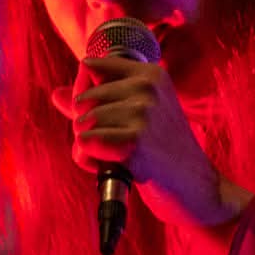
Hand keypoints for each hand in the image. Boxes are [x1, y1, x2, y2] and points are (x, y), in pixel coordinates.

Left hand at [50, 54, 250, 228]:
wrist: (197, 187)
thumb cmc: (163, 152)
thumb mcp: (137, 117)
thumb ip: (97, 104)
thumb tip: (56, 94)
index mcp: (150, 73)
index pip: (90, 66)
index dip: (85, 95)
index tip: (107, 115)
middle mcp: (146, 87)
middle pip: (81, 99)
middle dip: (88, 127)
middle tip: (119, 144)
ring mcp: (141, 113)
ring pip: (81, 124)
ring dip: (91, 148)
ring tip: (120, 157)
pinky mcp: (134, 142)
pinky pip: (84, 144)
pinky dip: (92, 162)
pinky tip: (117, 166)